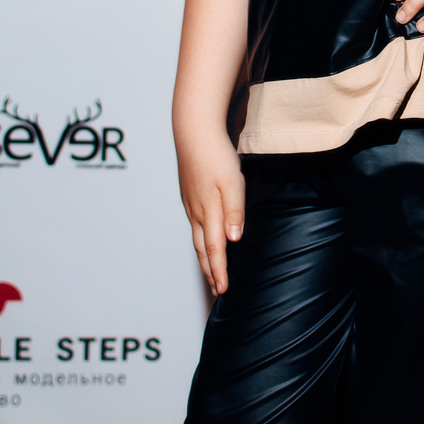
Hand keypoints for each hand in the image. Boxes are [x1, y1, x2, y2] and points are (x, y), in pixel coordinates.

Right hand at [176, 125, 244, 297]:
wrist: (193, 133)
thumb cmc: (216, 155)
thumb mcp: (233, 182)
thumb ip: (234, 212)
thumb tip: (232, 240)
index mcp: (210, 211)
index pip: (215, 249)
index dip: (219, 271)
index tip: (223, 290)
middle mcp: (197, 212)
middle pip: (202, 249)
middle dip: (210, 271)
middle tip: (216, 290)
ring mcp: (191, 204)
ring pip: (196, 238)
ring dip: (203, 258)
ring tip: (210, 272)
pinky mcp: (189, 196)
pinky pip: (194, 225)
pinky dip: (199, 241)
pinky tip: (204, 240)